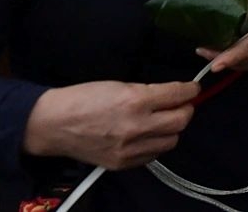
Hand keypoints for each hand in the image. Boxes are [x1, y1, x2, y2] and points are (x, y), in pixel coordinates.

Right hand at [23, 80, 198, 169]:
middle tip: (181, 104)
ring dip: (172, 129)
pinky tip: (148, 135)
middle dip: (186, 110)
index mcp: (135, 100)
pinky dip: (156, 144)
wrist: (54, 124)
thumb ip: (148, 92)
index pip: (177, 95)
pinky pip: (154, 155)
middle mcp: (137, 126)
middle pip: (181, 120)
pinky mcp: (123, 163)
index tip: (193, 88)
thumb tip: (173, 94)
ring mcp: (130, 148)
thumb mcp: (118, 84)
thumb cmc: (84, 98)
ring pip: (172, 140)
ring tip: (163, 120)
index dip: (190, 90)